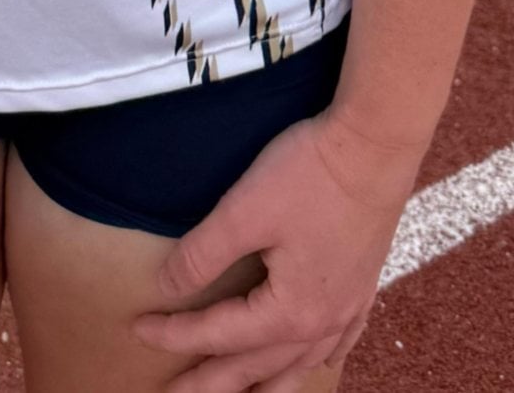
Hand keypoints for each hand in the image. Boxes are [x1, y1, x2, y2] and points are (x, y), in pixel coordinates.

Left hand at [132, 107, 423, 391]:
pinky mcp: (362, 286)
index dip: (174, 333)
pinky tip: (309, 361)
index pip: (218, 334)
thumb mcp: (244, 211)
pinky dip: (313, 361)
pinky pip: (336, 344)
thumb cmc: (309, 174)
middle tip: (174, 392)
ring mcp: (347, 308)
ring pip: (298, 367)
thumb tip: (167, 286)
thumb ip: (202, 254)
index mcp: (288, 312)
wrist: (374, 145)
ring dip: (262, 385)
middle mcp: (321, 324)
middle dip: (211, 381)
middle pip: (256, 367)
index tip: (138, 329)